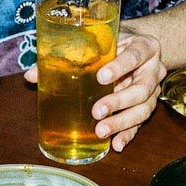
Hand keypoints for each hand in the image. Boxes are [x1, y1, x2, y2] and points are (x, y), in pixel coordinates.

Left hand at [24, 29, 164, 150]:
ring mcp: (153, 90)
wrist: (140, 48)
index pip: (135, 55)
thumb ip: (69, 54)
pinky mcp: (148, 106)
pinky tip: (116, 144)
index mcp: (144, 47)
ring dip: (122, 122)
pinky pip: (140, 123)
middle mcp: (154, 70)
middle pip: (141, 89)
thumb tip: (31, 76)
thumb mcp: (98, 41)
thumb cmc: (115, 43)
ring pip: (143, 109)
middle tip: (96, 111)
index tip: (100, 76)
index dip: (120, 66)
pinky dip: (128, 134)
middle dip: (119, 102)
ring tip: (101, 131)